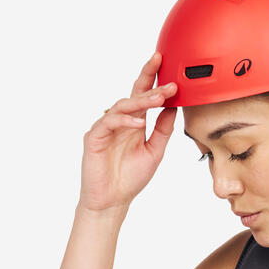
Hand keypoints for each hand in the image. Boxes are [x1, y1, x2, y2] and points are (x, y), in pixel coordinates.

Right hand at [79, 50, 176, 212]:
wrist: (113, 201)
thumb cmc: (131, 177)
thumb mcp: (155, 151)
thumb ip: (163, 129)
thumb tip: (173, 107)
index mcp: (134, 123)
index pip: (144, 96)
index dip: (154, 80)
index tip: (170, 67)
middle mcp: (120, 122)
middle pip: (133, 94)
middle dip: (149, 81)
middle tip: (166, 73)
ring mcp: (105, 127)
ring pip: (122, 105)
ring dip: (142, 100)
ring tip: (160, 97)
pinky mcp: (94, 137)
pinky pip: (110, 123)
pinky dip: (125, 121)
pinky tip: (139, 122)